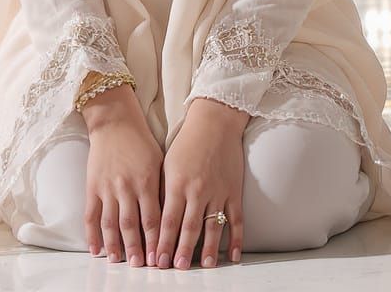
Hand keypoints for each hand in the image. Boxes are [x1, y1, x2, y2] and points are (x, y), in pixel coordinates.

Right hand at [81, 84, 164, 266]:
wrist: (115, 121)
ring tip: (118, 262)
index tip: (160, 259)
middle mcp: (127, 186)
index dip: (156, 241)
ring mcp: (108, 187)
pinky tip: (95, 249)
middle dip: (137, 249)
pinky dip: (92, 234)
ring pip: (111, 223)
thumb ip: (161, 189)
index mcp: (147, 180)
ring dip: (115, 246)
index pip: (152, 218)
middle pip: (131, 225)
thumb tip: (167, 217)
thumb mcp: (158, 161)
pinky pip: (91, 214)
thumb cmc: (141, 141)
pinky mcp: (93, 185)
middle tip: (141, 266)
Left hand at [156, 97, 247, 268]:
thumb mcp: (167, 164)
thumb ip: (163, 192)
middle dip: (181, 251)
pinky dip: (236, 239)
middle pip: (189, 227)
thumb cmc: (187, 142)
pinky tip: (233, 255)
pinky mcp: (234, 191)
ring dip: (208, 250)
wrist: (214, 122)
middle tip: (177, 269)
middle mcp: (197, 190)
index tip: (157, 261)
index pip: (167, 220)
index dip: (162, 243)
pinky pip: (236, 219)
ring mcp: (217, 191)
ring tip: (205, 266)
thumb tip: (155, 219)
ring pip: (212, 226)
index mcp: (177, 183)